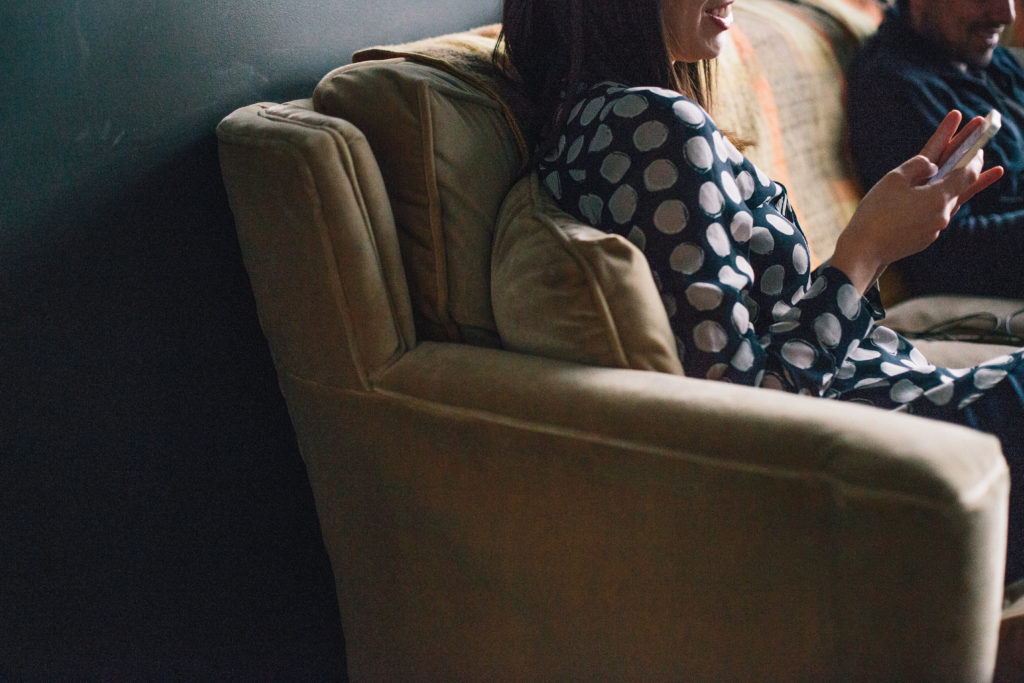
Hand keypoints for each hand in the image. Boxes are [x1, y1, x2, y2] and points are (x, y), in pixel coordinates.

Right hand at [831, 110, 1003, 293]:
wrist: (863, 251)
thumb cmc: (876, 213)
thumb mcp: (894, 179)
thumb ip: (918, 165)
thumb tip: (933, 163)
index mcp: (939, 198)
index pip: (968, 173)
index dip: (975, 156)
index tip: (979, 144)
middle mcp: (942, 215)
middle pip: (962, 188)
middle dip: (968, 168)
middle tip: (978, 152)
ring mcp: (934, 229)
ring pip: (948, 203)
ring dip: (954, 187)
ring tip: (960, 177)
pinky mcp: (923, 239)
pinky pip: (934, 216)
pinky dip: (934, 203)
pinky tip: (926, 199)